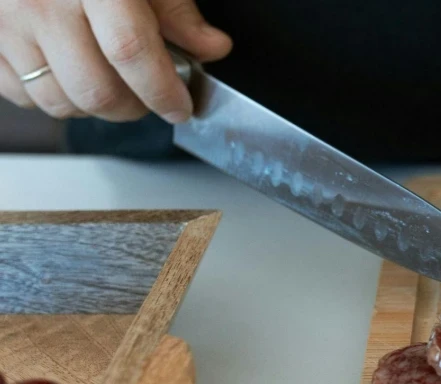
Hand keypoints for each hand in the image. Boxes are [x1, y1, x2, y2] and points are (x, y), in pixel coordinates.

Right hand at [0, 0, 230, 122]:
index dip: (162, 90)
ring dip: (96, 107)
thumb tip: (211, 47)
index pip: (130, 51)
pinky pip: (22, 94)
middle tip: (150, 95)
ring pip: (60, 101)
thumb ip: (176, 10)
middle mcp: (41, 1)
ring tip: (114, 84)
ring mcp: (7, 22)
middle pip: (95, 89)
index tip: (180, 106)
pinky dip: (55, 95)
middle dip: (135, 107)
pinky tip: (72, 73)